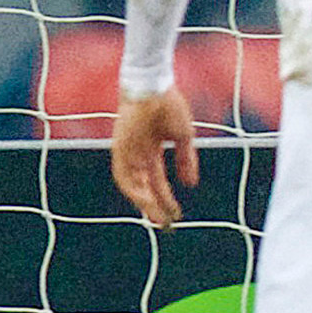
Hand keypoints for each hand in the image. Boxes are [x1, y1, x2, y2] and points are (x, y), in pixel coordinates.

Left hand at [110, 89, 200, 228]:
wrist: (154, 87)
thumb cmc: (169, 105)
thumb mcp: (183, 137)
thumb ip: (186, 160)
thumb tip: (191, 183)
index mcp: (151, 150)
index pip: (158, 180)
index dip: (167, 198)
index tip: (176, 214)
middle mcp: (137, 154)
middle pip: (144, 186)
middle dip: (155, 206)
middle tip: (165, 225)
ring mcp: (128, 152)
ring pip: (133, 185)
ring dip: (144, 203)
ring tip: (157, 218)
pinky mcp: (120, 148)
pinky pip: (124, 175)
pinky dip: (134, 190)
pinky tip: (146, 201)